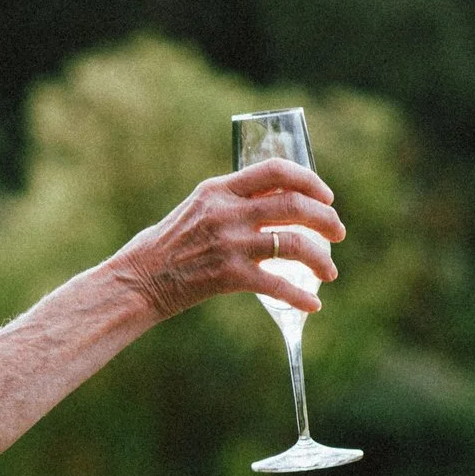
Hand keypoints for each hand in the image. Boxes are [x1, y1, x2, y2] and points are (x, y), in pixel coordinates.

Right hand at [106, 158, 343, 318]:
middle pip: (295, 206)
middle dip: (326, 220)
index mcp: (218, 189)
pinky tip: (313, 304)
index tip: (325, 196)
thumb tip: (273, 204)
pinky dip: (301, 296)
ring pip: (295, 245)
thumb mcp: (196, 209)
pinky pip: (278, 285)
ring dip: (321, 259)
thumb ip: (230, 203)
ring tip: (329, 271)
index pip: (275, 171)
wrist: (137, 280)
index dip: (309, 181)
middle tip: (336, 233)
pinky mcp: (228, 275)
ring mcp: (229, 244)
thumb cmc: (165, 246)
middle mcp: (227, 212)